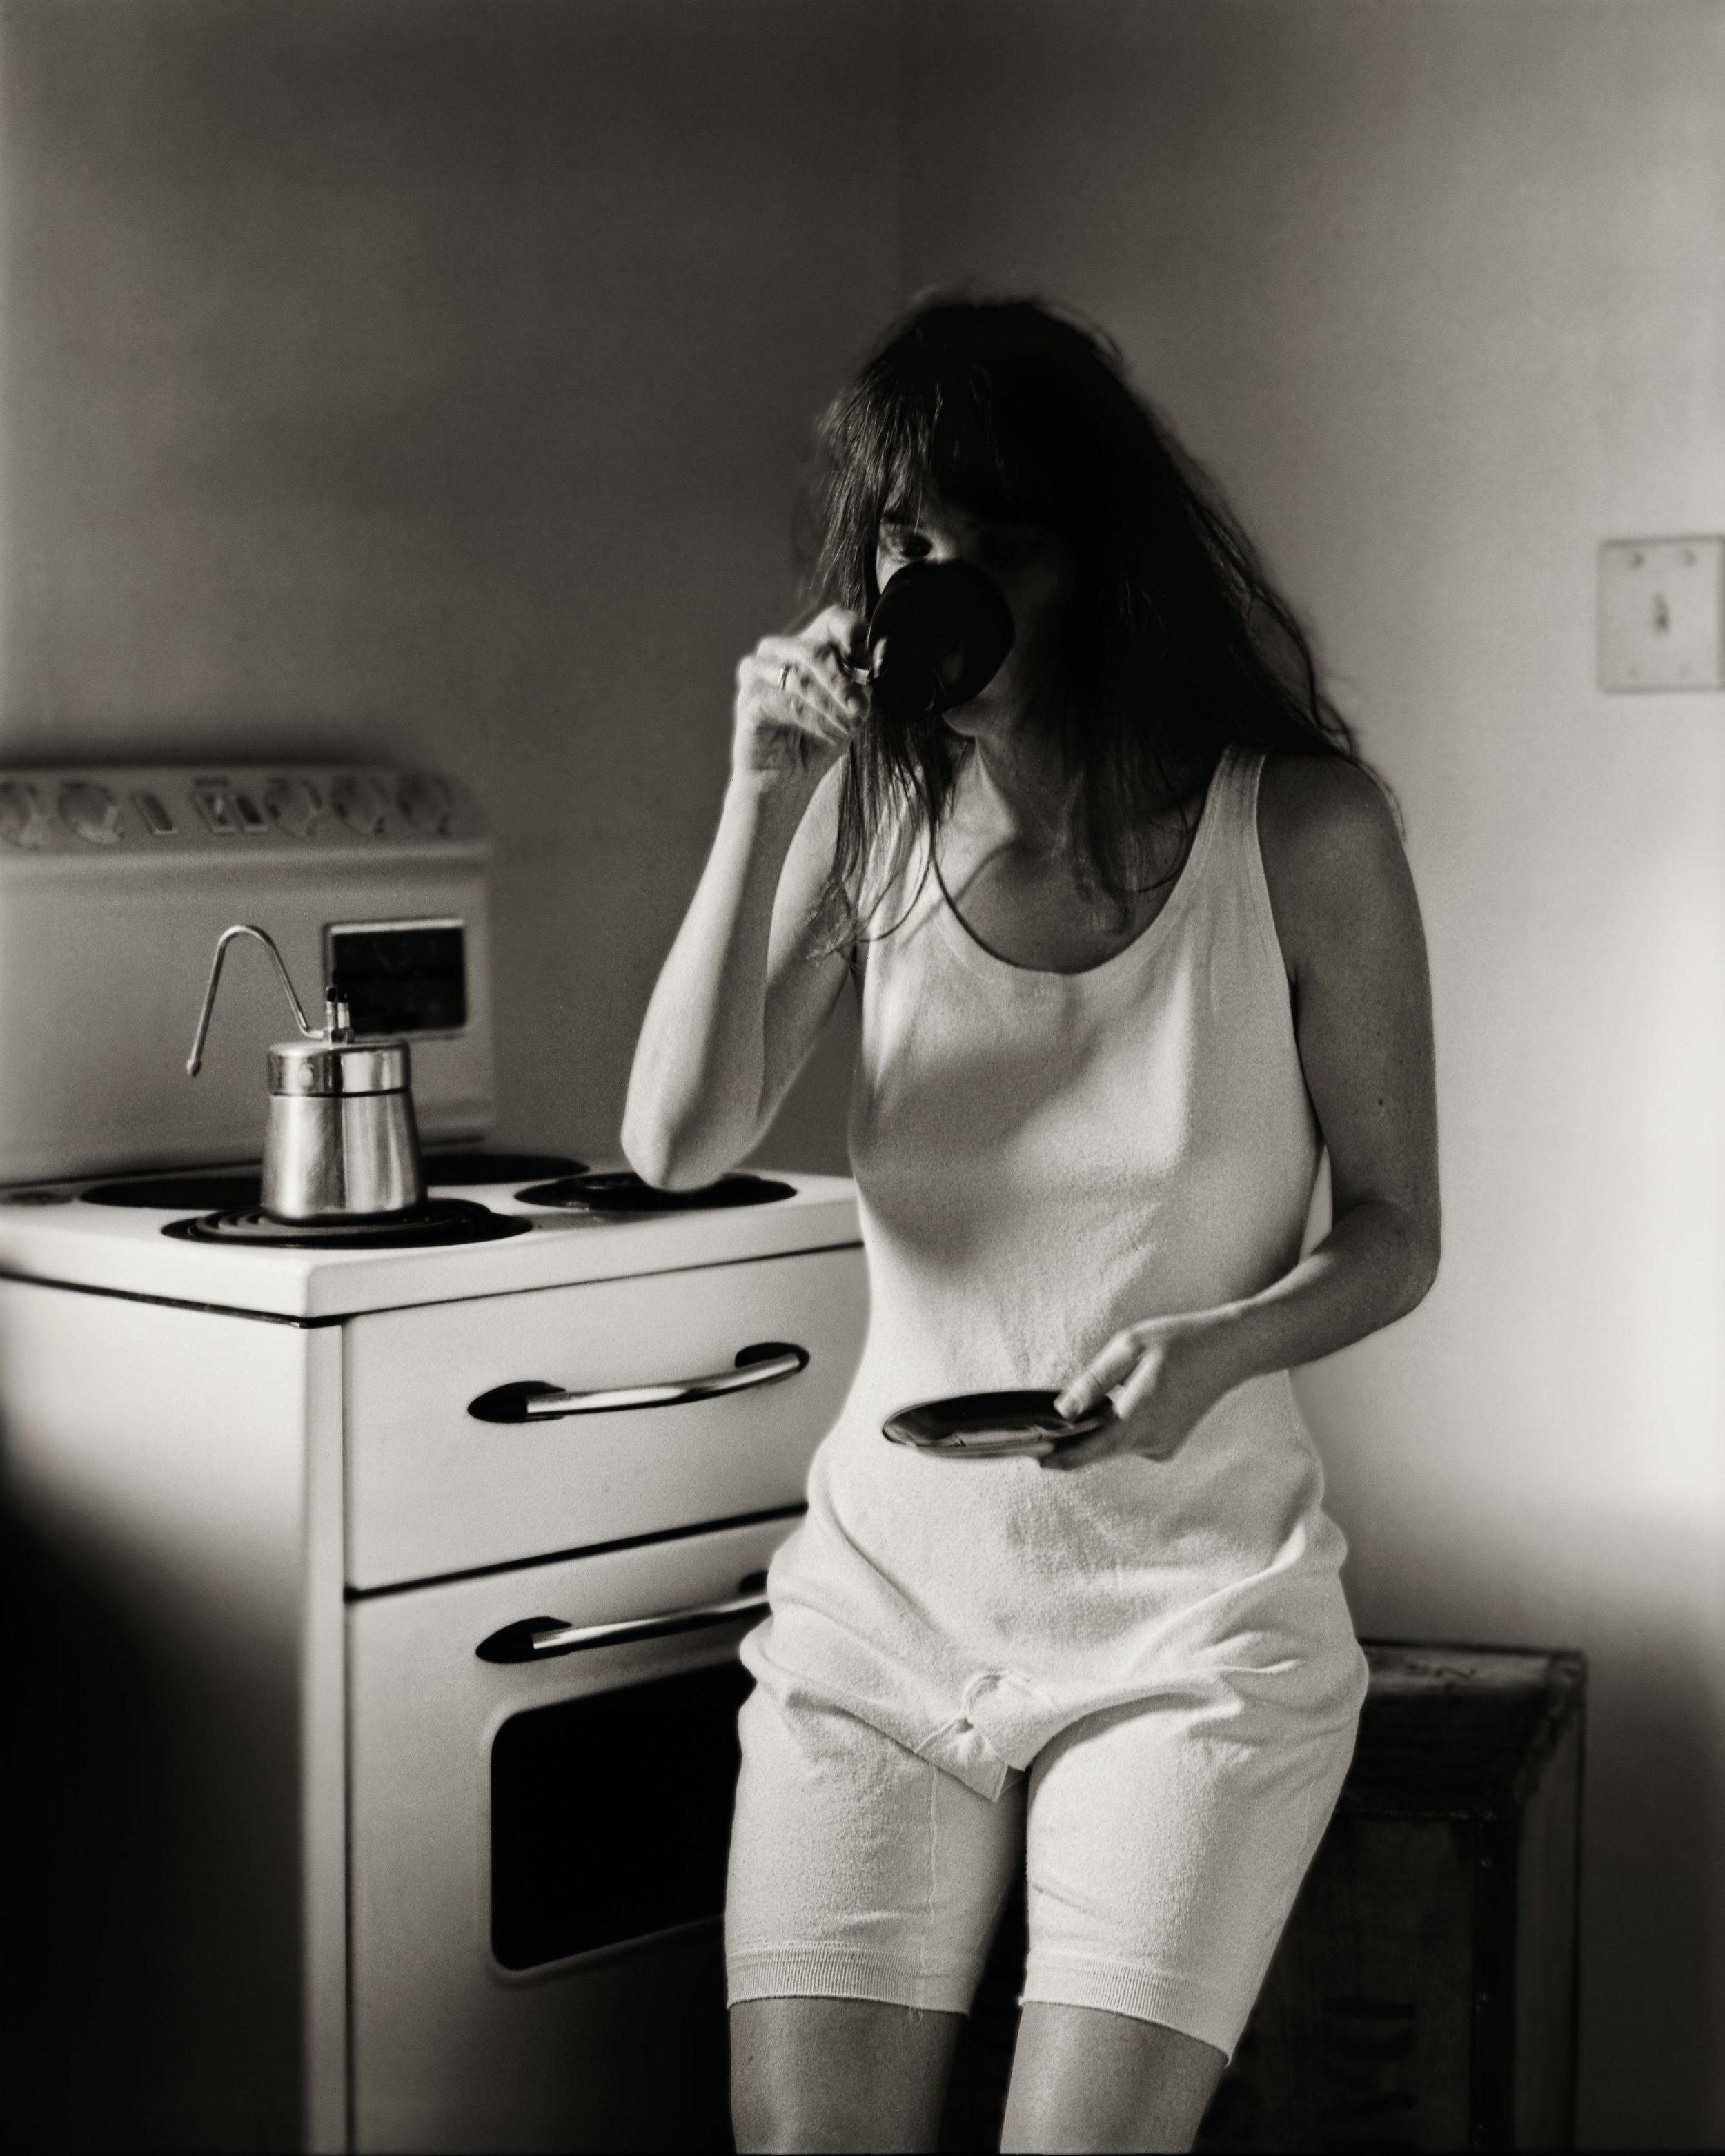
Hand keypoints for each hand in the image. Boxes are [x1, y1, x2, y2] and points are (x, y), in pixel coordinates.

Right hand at [733, 606, 870, 787]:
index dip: (852, 633)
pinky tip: (828, 734)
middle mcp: (778, 650)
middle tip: (861, 709)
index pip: (832, 620)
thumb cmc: (817, 740)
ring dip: (831, 707)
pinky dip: (814, 720)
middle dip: (844, 683)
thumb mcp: (849, 709)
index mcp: (806, 645)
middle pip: (816, 650)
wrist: (786, 781)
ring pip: (801, 678)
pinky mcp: (748, 698)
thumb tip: (873, 662)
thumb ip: (860, 683)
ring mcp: (757, 671)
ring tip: (848, 727)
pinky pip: (787, 703)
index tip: (867, 662)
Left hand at [1043, 1313, 1233, 1470]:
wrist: (1228, 1351)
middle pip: (1098, 1451)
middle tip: (1040, 1436)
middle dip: (1070, 1444)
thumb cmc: (1178, 1341)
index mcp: (1141, 1414)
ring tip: (1080, 1412)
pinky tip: (1118, 1405)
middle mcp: (1152, 1439)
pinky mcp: (1167, 1445)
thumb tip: (1062, 1411)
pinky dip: (1117, 1429)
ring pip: (1113, 1446)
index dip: (1060, 1457)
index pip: (1091, 1449)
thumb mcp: (1129, 1347)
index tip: (1034, 1457)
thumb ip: (1094, 1381)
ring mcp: (1162, 1446)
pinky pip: (1130, 1442)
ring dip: (1095, 1433)